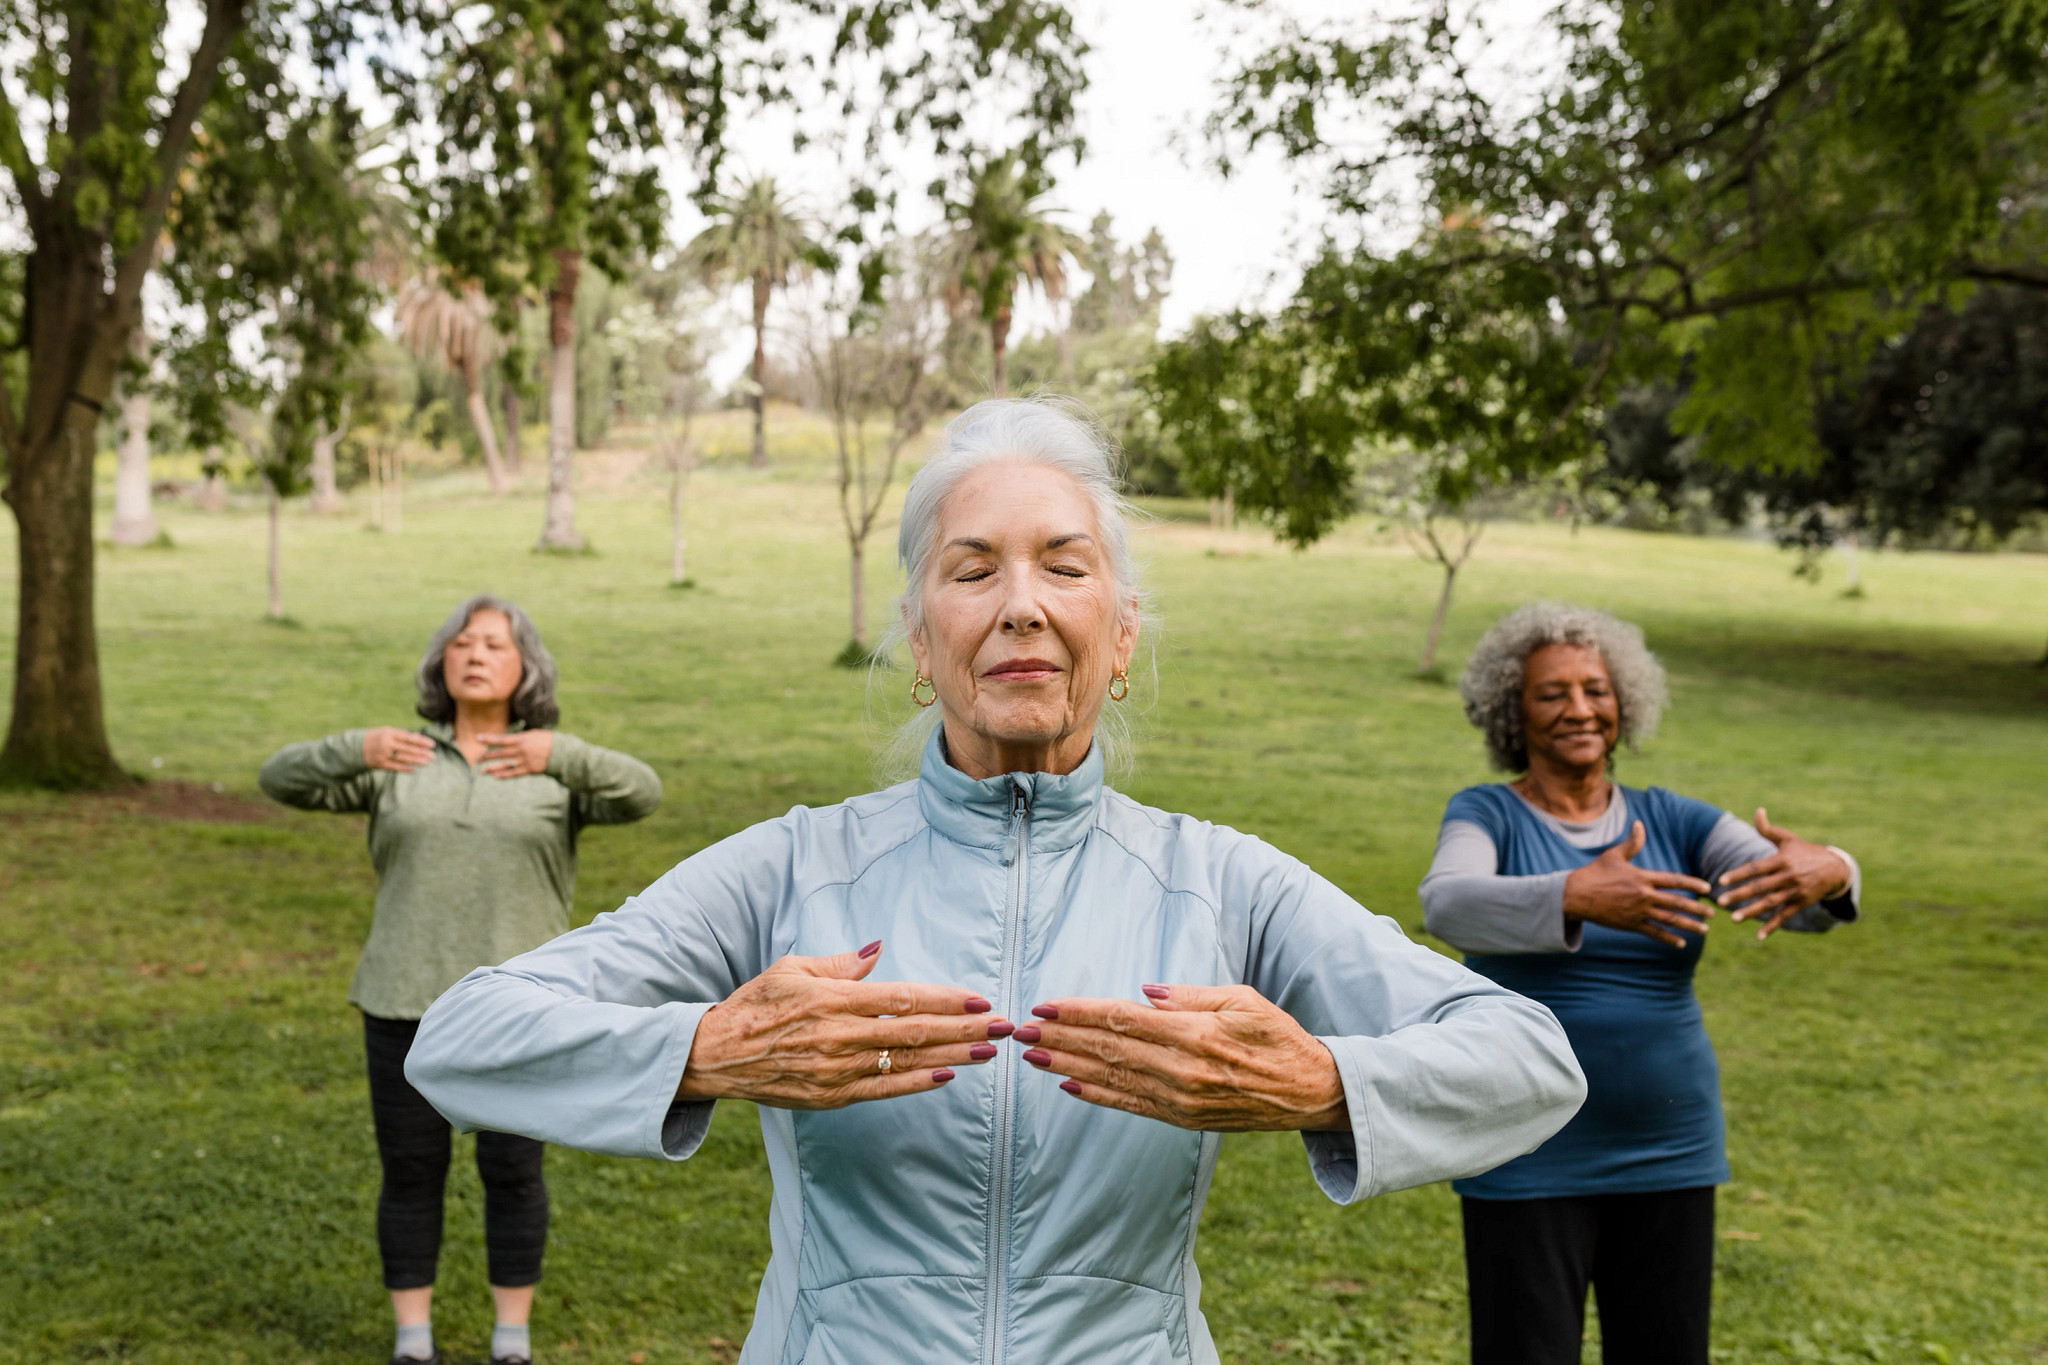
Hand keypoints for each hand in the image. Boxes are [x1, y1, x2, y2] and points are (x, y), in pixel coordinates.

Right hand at [362, 727, 434, 772]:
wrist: (355, 747)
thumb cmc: (376, 737)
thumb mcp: (387, 731)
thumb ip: (402, 735)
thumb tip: (419, 738)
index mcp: (389, 733)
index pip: (409, 737)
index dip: (421, 741)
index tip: (432, 744)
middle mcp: (386, 743)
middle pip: (407, 749)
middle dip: (421, 752)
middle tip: (433, 755)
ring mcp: (383, 754)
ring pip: (403, 758)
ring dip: (416, 761)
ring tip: (427, 762)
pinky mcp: (380, 764)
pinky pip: (395, 767)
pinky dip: (405, 768)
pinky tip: (414, 769)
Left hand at [479, 730, 551, 778]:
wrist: (563, 753)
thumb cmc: (548, 740)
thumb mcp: (533, 734)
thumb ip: (520, 738)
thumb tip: (508, 741)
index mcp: (522, 739)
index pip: (502, 739)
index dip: (489, 738)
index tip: (477, 738)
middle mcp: (521, 750)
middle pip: (500, 753)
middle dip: (487, 755)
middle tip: (476, 758)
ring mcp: (525, 761)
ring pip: (505, 765)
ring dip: (493, 768)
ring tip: (482, 770)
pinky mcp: (530, 770)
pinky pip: (514, 773)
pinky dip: (504, 775)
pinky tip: (496, 776)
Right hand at [677, 943, 1009, 1108]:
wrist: (716, 1056)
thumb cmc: (756, 1005)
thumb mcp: (792, 970)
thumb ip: (839, 963)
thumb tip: (878, 950)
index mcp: (832, 999)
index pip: (902, 999)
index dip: (945, 1000)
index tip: (979, 999)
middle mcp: (838, 1036)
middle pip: (914, 1032)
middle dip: (964, 1029)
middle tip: (1003, 1025)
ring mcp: (836, 1070)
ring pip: (905, 1063)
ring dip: (952, 1057)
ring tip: (989, 1051)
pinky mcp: (830, 1096)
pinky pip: (882, 1089)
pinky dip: (917, 1084)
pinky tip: (948, 1076)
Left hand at [1012, 984, 1348, 1132]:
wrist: (1310, 1093)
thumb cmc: (1277, 1037)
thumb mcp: (1243, 1001)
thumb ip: (1191, 996)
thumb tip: (1144, 994)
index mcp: (1195, 1035)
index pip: (1123, 1020)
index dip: (1080, 1012)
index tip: (1046, 1005)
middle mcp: (1183, 1070)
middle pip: (1108, 1049)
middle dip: (1061, 1038)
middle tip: (1021, 1029)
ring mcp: (1181, 1099)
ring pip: (1112, 1079)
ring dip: (1067, 1066)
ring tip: (1032, 1055)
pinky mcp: (1183, 1120)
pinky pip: (1131, 1106)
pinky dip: (1097, 1096)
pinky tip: (1068, 1085)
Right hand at [1561, 821, 1713, 947]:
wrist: (1577, 895)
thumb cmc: (1595, 872)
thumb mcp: (1614, 855)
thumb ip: (1632, 842)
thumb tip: (1639, 824)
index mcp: (1643, 877)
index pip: (1674, 880)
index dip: (1693, 883)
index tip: (1707, 888)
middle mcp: (1643, 895)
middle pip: (1677, 902)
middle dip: (1697, 908)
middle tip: (1713, 913)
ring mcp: (1638, 911)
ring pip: (1669, 920)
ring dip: (1689, 925)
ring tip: (1704, 930)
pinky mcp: (1630, 924)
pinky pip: (1654, 933)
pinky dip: (1669, 938)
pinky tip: (1682, 943)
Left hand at [1715, 807, 1851, 939]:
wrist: (1836, 868)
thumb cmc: (1806, 851)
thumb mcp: (1788, 839)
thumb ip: (1768, 829)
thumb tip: (1758, 811)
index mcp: (1781, 860)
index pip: (1756, 868)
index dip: (1738, 874)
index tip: (1720, 880)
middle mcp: (1788, 876)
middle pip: (1760, 887)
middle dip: (1740, 895)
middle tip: (1720, 902)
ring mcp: (1795, 891)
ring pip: (1771, 903)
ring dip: (1752, 912)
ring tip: (1733, 919)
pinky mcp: (1802, 902)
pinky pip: (1785, 915)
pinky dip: (1773, 926)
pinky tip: (1759, 936)